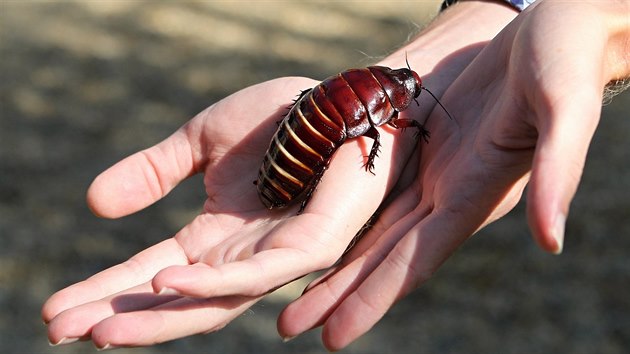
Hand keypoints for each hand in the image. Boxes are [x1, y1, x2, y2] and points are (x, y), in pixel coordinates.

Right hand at [41, 75, 417, 347]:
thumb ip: (154, 171)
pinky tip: (166, 282)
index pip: (154, 273)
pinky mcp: (312, 244)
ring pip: (213, 303)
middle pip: (176, 302)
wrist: (337, 99)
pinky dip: (210, 282)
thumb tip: (93, 204)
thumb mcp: (201, 139)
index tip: (56, 309)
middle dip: (120, 316)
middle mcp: (244, 257)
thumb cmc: (279, 118)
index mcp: (217, 236)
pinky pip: (258, 273)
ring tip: (97, 330)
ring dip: (155, 318)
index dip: (108, 291)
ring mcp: (278, 257)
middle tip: (60, 331)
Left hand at [278, 0, 629, 349]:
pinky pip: (373, 186)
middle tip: (290, 328)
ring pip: (371, 227)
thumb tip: (551, 240)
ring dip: (334, 263)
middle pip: (382, 256)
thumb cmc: (566, 56)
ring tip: (294, 293)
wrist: (559, 26)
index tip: (333, 338)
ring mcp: (431, 170)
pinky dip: (344, 212)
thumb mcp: (564, 106)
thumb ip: (557, 171)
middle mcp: (447, 192)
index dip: (373, 299)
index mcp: (473, 192)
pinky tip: (316, 226)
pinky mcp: (419, 144)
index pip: (414, 259)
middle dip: (338, 295)